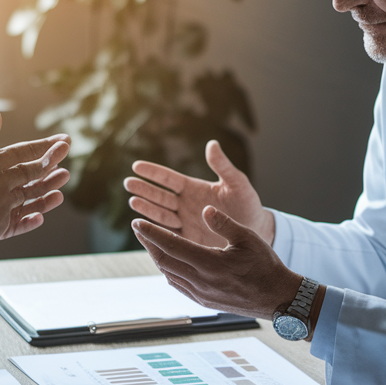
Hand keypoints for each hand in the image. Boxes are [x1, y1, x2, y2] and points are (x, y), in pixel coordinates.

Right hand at [124, 140, 273, 246]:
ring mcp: (184, 223)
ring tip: (133, 201)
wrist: (257, 233)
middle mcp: (185, 205)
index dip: (153, 173)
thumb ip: (223, 166)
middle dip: (144, 189)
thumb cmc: (249, 205)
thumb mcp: (238, 184)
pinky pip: (167, 235)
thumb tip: (212, 144)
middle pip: (159, 195)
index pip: (169, 179)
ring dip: (146, 208)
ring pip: (160, 214)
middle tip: (128, 183)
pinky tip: (142, 227)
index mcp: (194, 189)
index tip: (136, 166)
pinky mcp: (187, 241)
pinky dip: (154, 231)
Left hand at [132, 205, 298, 321]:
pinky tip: (169, 262)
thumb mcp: (248, 238)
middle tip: (139, 229)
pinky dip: (169, 271)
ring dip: (157, 257)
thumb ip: (223, 223)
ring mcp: (201, 295)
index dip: (151, 233)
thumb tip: (205, 208)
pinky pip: (178, 285)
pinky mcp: (204, 302)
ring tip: (151, 243)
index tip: (137, 223)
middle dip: (148, 244)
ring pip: (168, 274)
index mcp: (210, 264)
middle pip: (163, 261)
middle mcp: (201, 282)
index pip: (171, 246)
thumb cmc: (266, 266)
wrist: (278, 298)